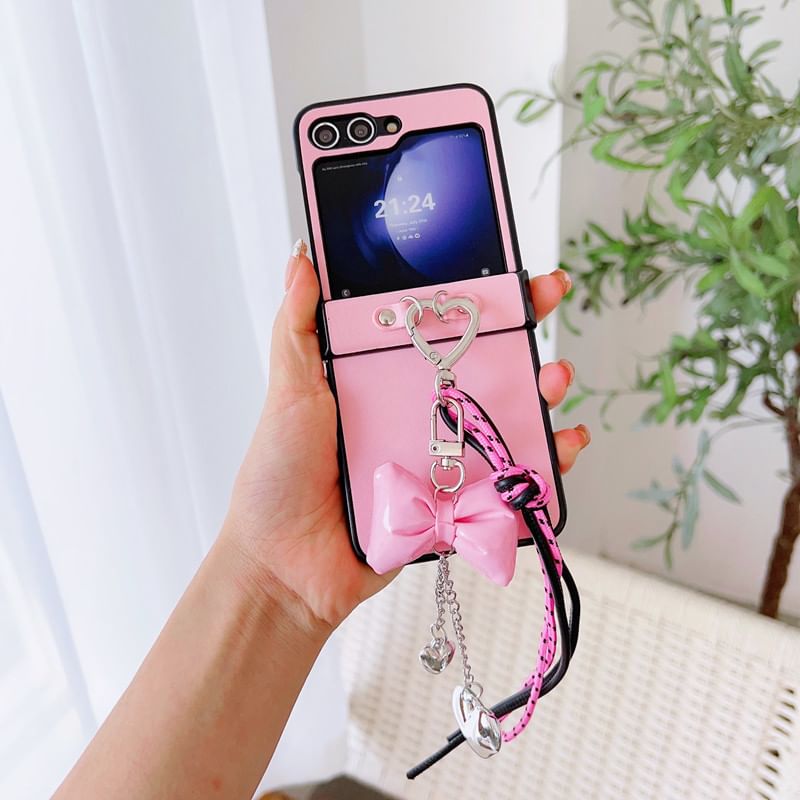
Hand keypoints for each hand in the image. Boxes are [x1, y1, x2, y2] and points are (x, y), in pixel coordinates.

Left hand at [223, 243, 590, 629]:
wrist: (286, 567)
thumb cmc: (279, 478)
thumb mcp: (289, 393)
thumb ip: (298, 329)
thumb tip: (301, 258)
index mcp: (382, 378)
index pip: (436, 325)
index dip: (471, 295)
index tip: (502, 266)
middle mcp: (417, 409)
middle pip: (482, 362)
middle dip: (522, 327)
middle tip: (545, 297)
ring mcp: (441, 454)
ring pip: (506, 414)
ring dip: (542, 390)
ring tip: (552, 377)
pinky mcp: (456, 499)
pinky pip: (511, 477)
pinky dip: (546, 460)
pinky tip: (563, 443)